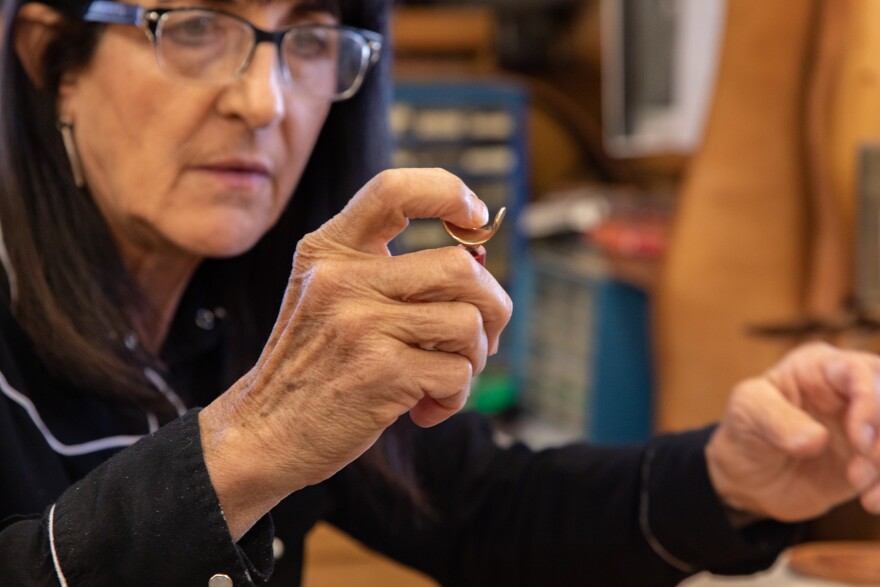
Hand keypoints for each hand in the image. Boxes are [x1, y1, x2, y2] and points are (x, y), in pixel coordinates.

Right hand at [199, 169, 511, 538]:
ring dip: (474, 358)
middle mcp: (342, 278)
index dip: (449, 193)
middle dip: (492, 305)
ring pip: (468, 323)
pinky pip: (457, 374)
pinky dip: (455, 397)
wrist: (262, 432)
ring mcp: (360, 324)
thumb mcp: (330, 297)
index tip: (475, 220)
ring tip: (447, 376)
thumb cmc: (313, 363)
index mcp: (329, 250)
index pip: (394, 189)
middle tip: (482, 335)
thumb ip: (389, 273)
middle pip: (461, 266)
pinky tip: (426, 408)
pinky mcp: (381, 373)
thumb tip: (479, 260)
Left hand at [706, 342, 879, 522]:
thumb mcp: (747, 413)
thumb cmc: (745, 429)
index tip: (860, 441)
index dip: (870, 403)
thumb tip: (816, 439)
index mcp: (820, 368)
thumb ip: (777, 420)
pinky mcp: (873, 460)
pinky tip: (871, 503)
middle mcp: (850, 393)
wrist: (747, 476)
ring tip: (863, 491)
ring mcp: (866, 427)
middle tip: (868, 462)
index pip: (860, 372)